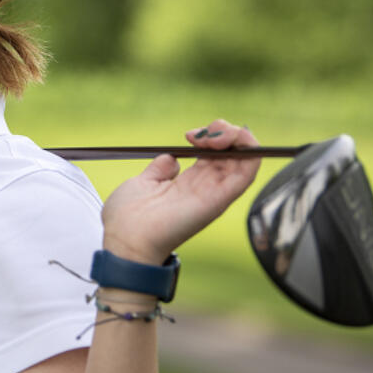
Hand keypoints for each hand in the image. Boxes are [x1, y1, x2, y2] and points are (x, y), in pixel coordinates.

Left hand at [101, 119, 260, 264]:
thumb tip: (171, 157)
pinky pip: (245, 175)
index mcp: (188, 184)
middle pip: (232, 155)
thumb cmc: (127, 218)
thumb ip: (160, 171)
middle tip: (203, 131)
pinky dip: (248, 153)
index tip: (189, 134)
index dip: (209, 137)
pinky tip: (238, 138)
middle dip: (224, 132)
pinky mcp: (217, 201)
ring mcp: (213, 195)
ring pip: (244, 161)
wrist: (124, 240)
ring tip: (215, 133)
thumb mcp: (143, 183)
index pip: (213, 157)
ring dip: (237, 139)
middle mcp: (205, 189)